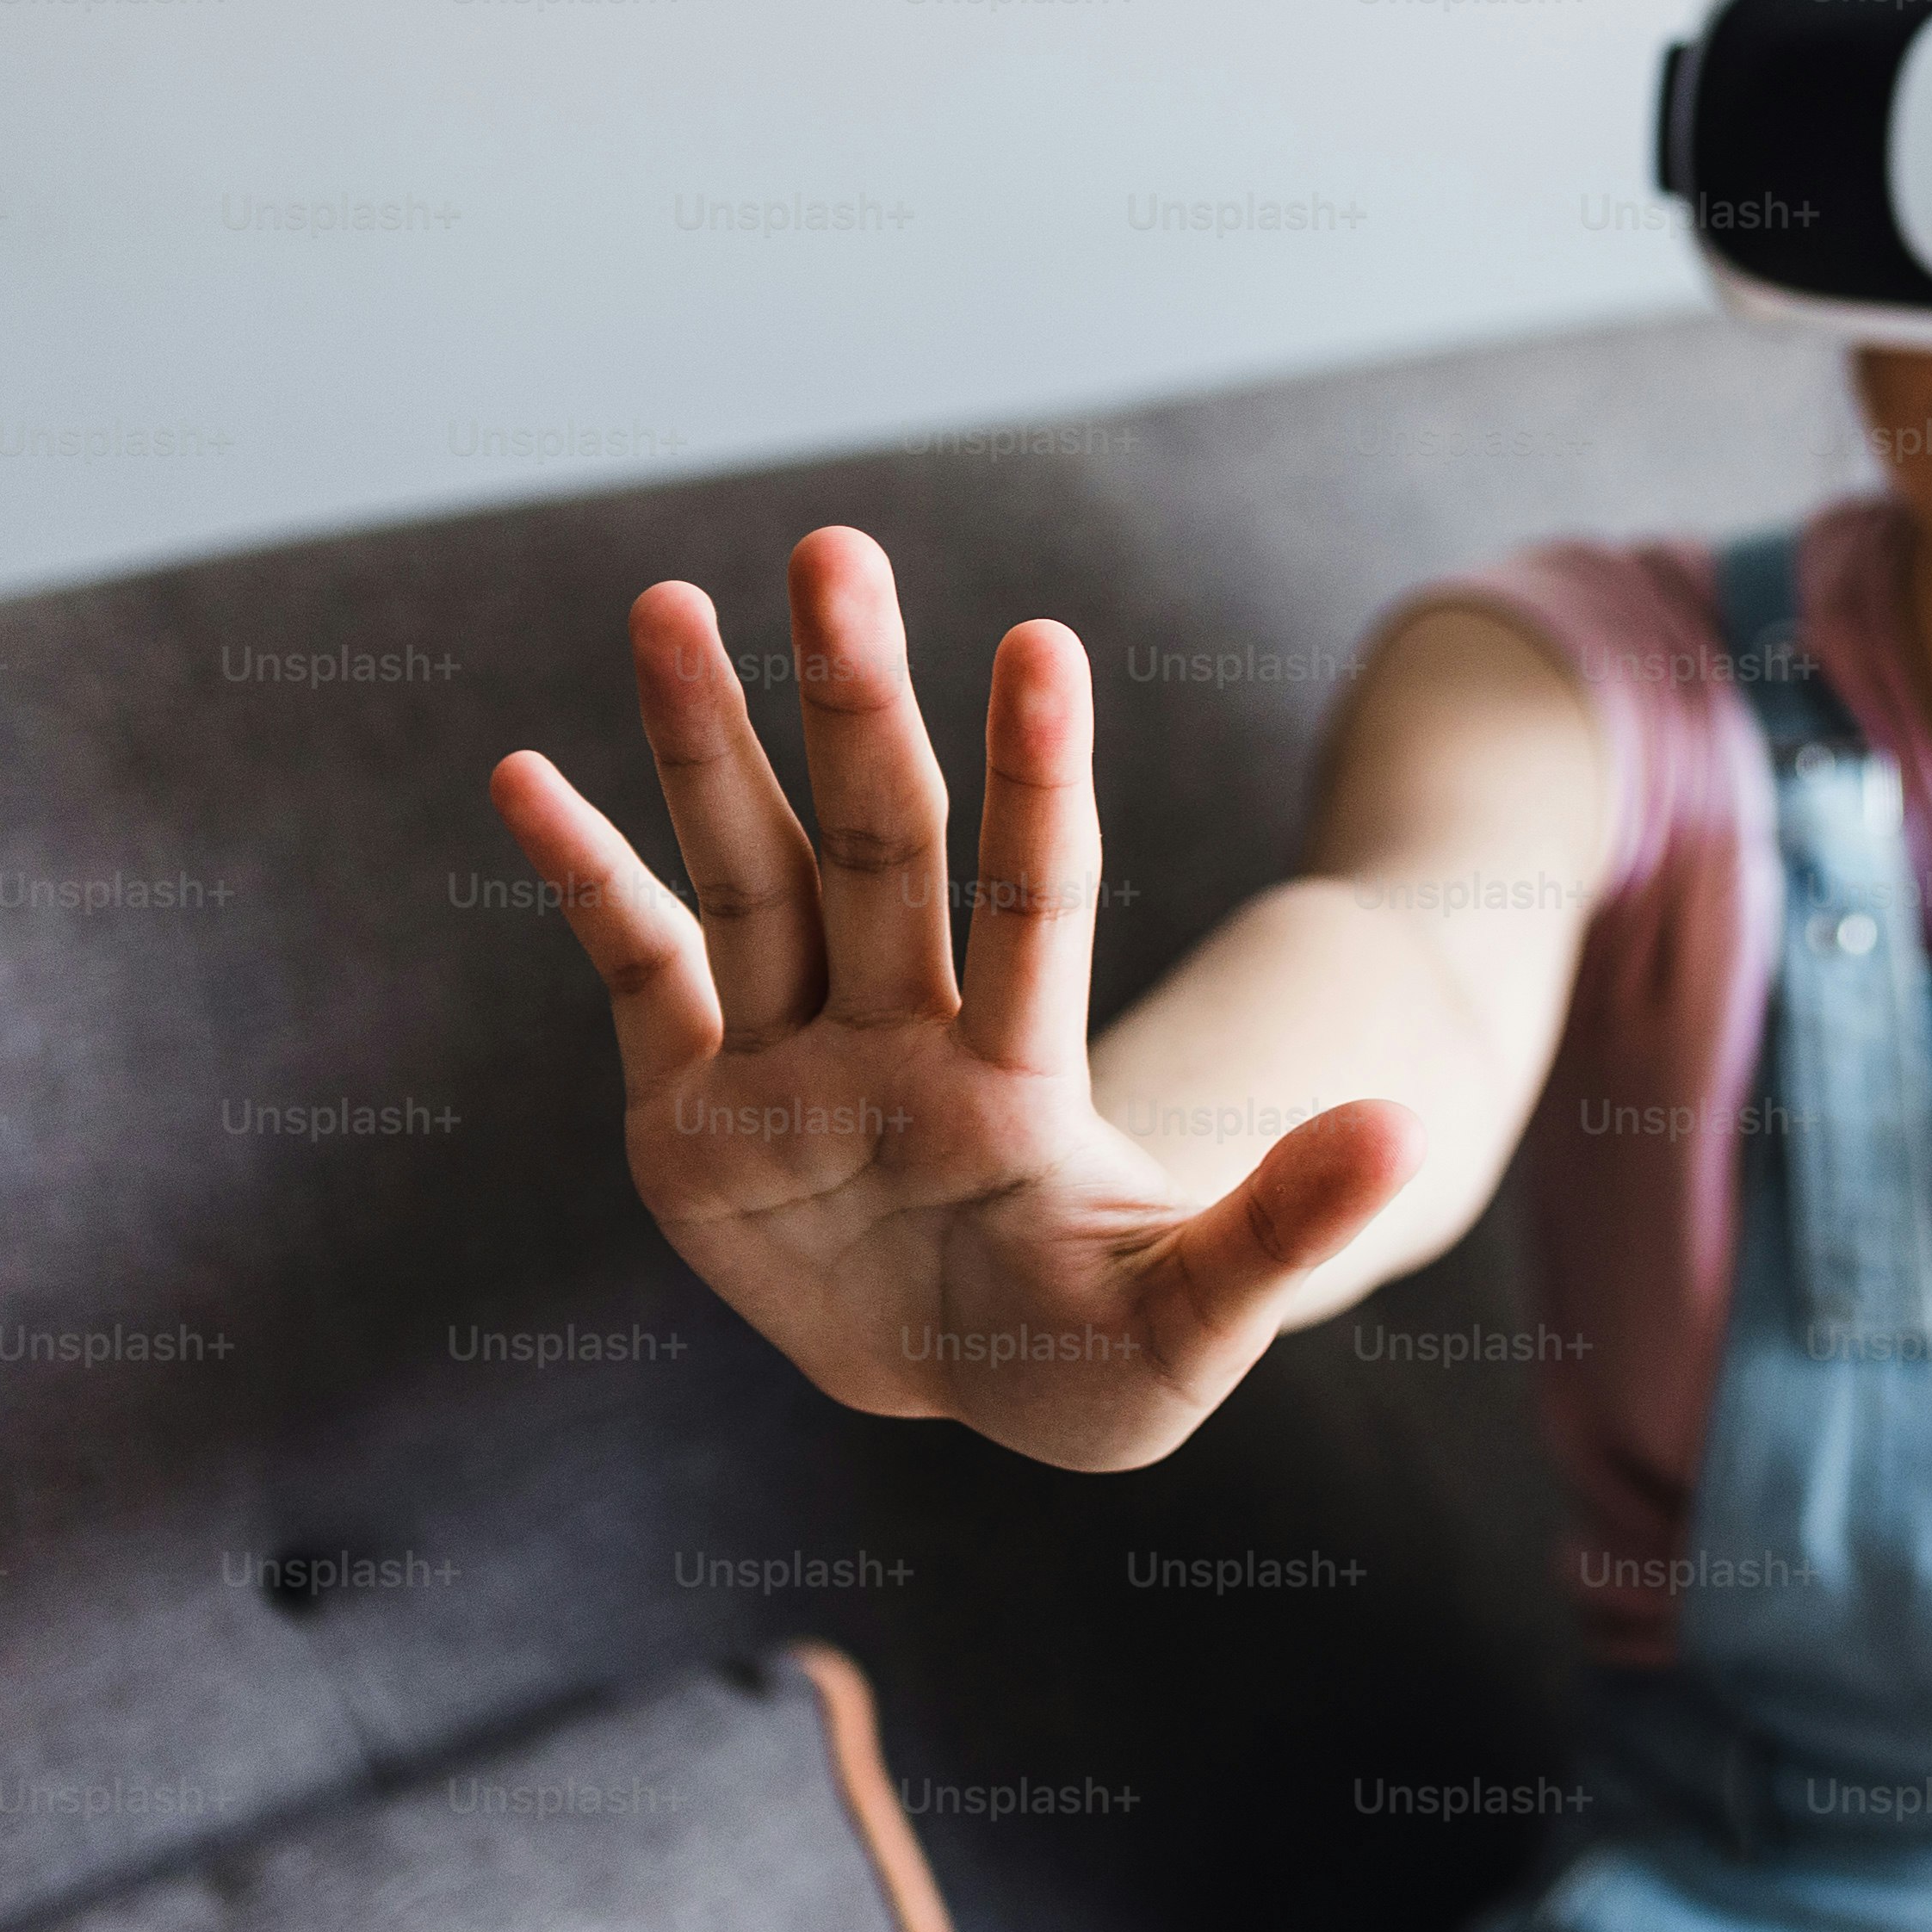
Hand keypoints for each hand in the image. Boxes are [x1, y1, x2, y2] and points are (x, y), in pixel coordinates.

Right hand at [488, 527, 1418, 1469]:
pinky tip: (525, 773)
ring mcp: (794, 1064)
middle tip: (833, 548)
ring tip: (671, 602)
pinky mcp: (694, 1117)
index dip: (1037, 777)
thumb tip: (1405, 1133)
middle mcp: (903, 1035)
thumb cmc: (1102, 1353)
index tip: (1041, 642)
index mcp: (1017, 1080)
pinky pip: (639, 973)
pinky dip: (585, 879)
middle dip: (854, 700)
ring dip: (708, 744)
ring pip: (754, 873)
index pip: (1036, 898)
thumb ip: (1284, 1228)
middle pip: (882, 844)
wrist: (993, 1384)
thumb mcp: (1197, 1322)